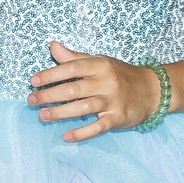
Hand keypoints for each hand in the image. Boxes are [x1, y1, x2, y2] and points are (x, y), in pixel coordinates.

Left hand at [27, 43, 164, 142]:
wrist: (152, 90)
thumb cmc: (120, 75)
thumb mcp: (99, 62)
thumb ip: (74, 58)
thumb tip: (52, 46)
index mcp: (100, 65)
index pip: (72, 67)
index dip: (51, 73)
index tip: (33, 81)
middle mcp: (106, 81)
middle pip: (73, 88)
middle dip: (50, 94)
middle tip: (31, 100)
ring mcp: (112, 100)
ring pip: (82, 107)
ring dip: (60, 112)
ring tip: (42, 116)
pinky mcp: (118, 118)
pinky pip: (98, 127)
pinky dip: (82, 133)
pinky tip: (66, 136)